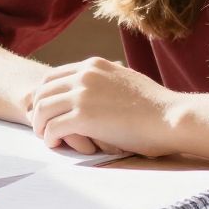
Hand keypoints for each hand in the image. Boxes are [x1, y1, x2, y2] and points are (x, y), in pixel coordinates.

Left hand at [27, 58, 177, 157]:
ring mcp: (82, 95)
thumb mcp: (126, 80)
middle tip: (42, 126)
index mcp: (93, 65)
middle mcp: (84, 75)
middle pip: (42, 91)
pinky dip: (49, 137)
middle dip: (38, 110)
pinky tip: (55, 144)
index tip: (47, 110)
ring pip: (42, 109)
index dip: (44, 95)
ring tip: (47, 137)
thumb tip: (101, 90)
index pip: (53, 76)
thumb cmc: (156, 106)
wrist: (170, 117)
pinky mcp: (83, 117)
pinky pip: (52, 127)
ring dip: (40, 125)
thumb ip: (107, 81)